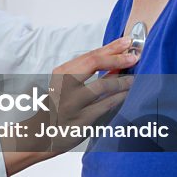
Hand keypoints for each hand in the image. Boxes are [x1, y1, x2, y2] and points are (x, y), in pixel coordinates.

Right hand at [3, 37, 136, 167]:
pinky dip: (119, 97)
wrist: (42, 134)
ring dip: (121, 80)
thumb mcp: (67, 85)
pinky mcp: (81, 119)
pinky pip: (105, 105)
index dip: (111, 48)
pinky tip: (127, 94)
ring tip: (133, 79)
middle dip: (117, 58)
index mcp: (61, 73)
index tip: (127, 42)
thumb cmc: (58, 106)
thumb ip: (88, 73)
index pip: (89, 55)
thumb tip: (115, 60)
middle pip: (93, 63)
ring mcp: (72, 102)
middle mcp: (64, 85)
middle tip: (134, 56)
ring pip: (102, 84)